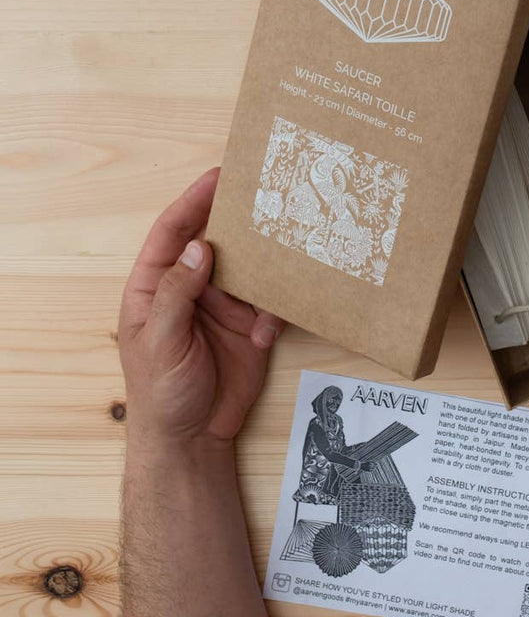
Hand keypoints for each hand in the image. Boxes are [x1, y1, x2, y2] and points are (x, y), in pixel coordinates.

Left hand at [118, 168, 285, 447]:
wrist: (193, 439)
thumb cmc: (160, 392)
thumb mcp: (160, 341)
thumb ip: (178, 293)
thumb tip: (200, 248)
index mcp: (156, 285)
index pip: (173, 233)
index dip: (194, 202)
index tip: (219, 176)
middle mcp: (192, 288)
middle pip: (218, 241)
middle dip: (241, 222)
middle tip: (268, 196)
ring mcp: (223, 305)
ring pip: (251, 268)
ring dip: (267, 266)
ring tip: (285, 255)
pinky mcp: (251, 325)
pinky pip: (271, 304)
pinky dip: (275, 315)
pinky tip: (266, 334)